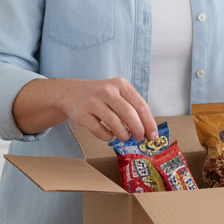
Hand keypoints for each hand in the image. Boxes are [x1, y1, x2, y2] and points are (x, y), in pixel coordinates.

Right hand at [13, 77, 158, 143]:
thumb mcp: (117, 93)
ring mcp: (93, 101)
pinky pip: (98, 129)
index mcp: (121, 84)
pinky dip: (107, 136)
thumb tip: (147, 130)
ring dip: (123, 134)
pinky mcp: (81, 114)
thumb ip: (131, 107)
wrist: (71, 93)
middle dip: (137, 129)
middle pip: (128, 113)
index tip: (153, 135)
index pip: (140, 105)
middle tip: (139, 138)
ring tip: (125, 137)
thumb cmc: (102, 96)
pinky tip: (109, 135)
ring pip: (114, 122)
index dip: (149, 122)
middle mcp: (107, 91)